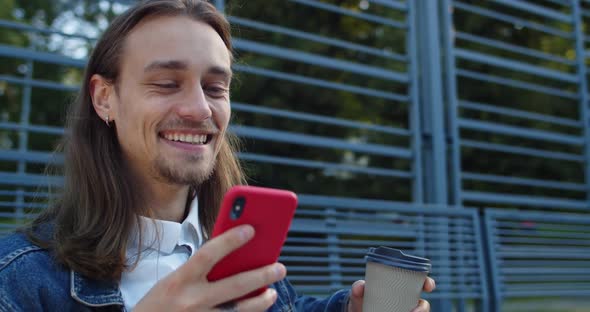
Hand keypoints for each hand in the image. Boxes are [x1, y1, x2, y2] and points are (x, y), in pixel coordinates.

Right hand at [134, 225, 286, 310]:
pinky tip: (257, 308)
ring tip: (272, 292)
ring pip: (240, 310)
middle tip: (280, 267)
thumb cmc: (158, 305)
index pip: (208, 254)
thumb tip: (232, 257)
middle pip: (234, 285)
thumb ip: (197, 271)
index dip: (230, 240)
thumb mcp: (171, 283)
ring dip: (261, 301)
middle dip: (262, 274)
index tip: (250, 229)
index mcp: (178, 281)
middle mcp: (191, 301)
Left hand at [347, 277, 435, 311]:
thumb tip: (360, 286)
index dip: (427, 283)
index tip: (428, 286)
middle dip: (424, 307)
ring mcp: (404, 311)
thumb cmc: (361, 301)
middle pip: (423, 303)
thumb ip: (358, 289)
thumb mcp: (359, 295)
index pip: (419, 283)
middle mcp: (406, 301)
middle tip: (416, 310)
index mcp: (400, 288)